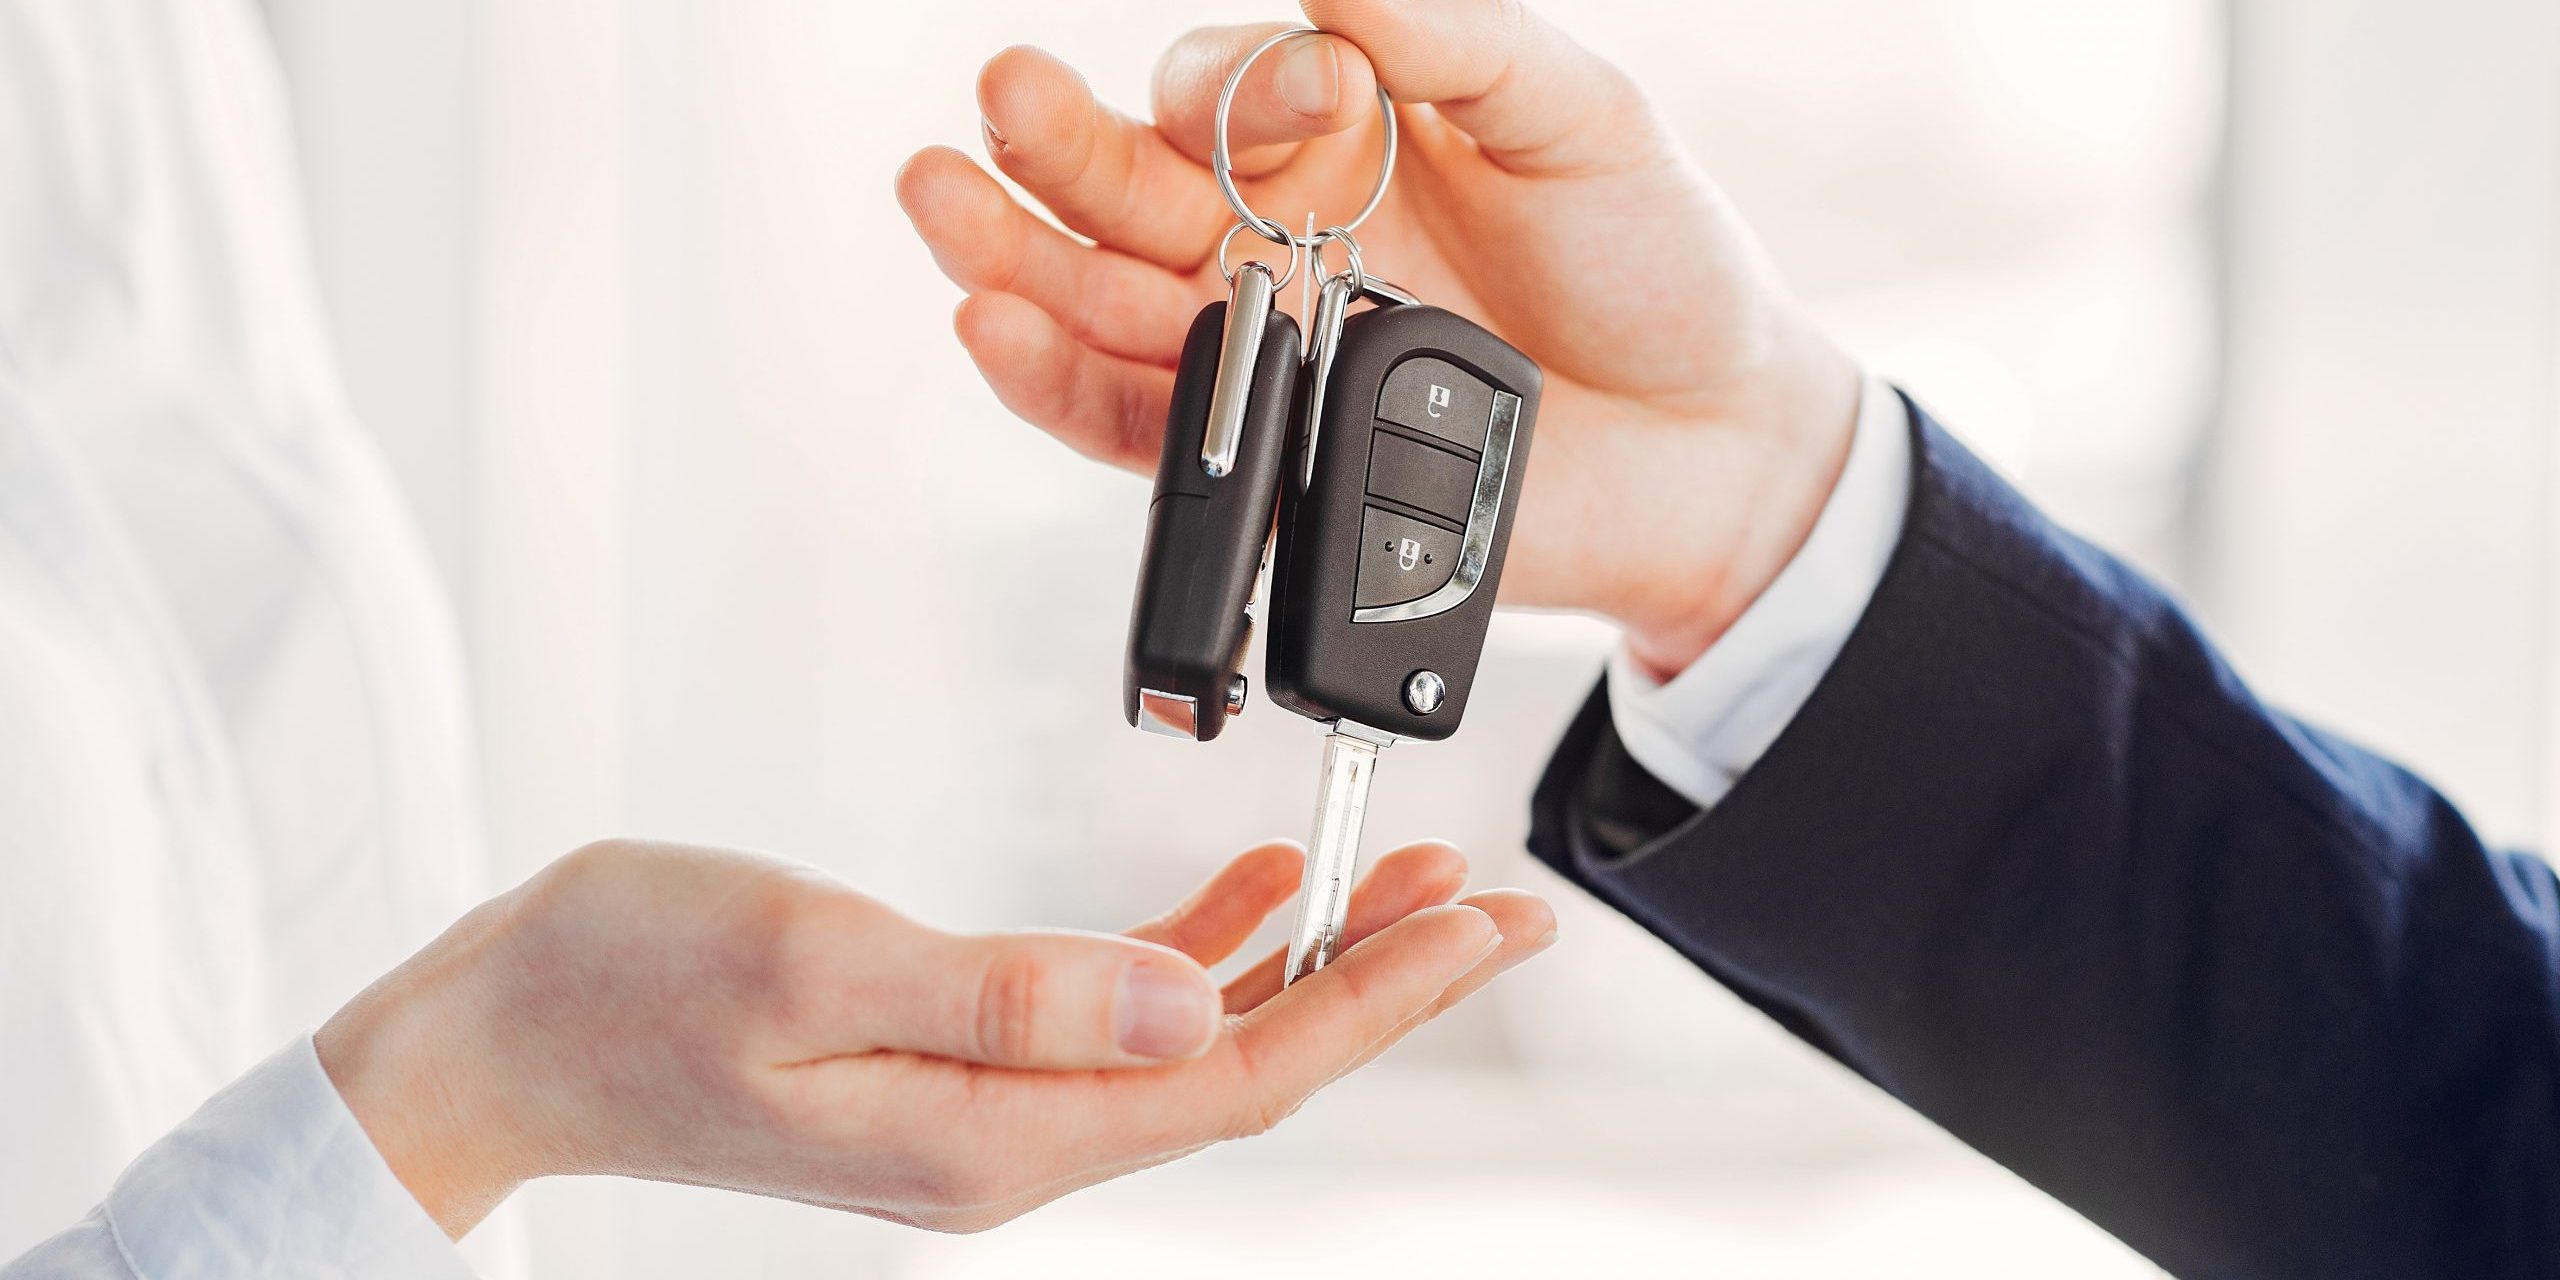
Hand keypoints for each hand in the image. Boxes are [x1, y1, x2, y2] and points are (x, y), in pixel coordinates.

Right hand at [316, 837, 1550, 1235]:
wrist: (498, 1034)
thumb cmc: (626, 981)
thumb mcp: (814, 960)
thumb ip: (1014, 993)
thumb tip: (1195, 1004)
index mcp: (995, 1135)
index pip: (1238, 1074)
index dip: (1378, 999)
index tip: (1487, 925)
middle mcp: (1012, 1143)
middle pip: (1247, 1066)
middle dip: (1386, 983)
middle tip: (1505, 903)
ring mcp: (988, 1109)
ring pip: (1199, 1039)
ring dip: (1310, 962)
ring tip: (1415, 881)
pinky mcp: (957, 1061)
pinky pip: (1121, 1015)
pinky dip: (1202, 950)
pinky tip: (1255, 897)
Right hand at [896, 0, 1864, 675]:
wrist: (1714, 451)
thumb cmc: (1657, 266)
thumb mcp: (1577, 120)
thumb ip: (1455, 40)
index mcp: (1334, 141)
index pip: (1222, 90)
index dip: (1234, 88)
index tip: (1317, 104)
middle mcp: (1272, 241)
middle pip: (1122, 187)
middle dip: (1053, 146)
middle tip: (1001, 100)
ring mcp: (1259, 354)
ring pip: (1099, 303)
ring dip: (1013, 258)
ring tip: (942, 207)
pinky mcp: (1260, 465)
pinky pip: (1135, 427)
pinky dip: (1057, 384)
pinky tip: (999, 330)